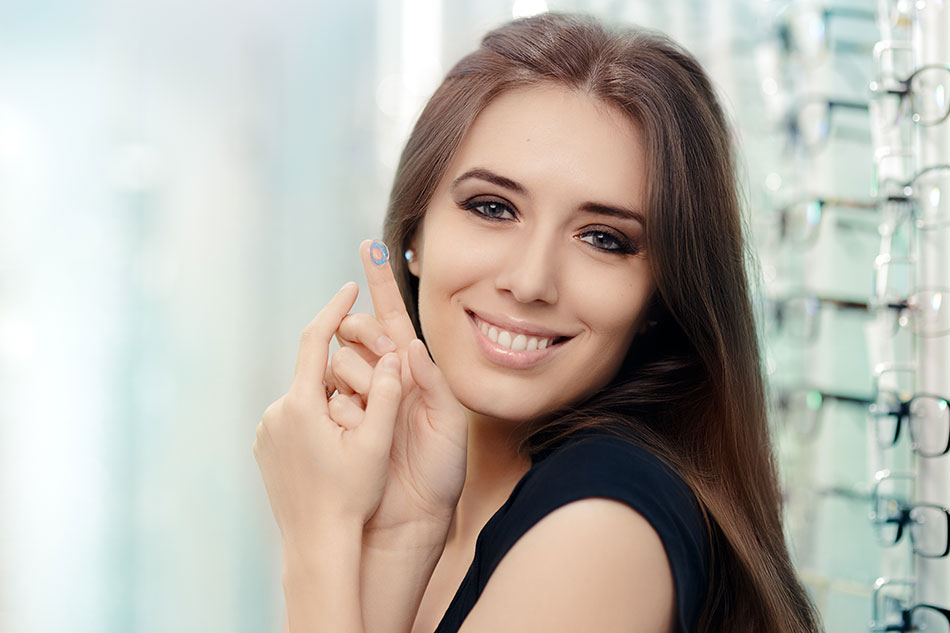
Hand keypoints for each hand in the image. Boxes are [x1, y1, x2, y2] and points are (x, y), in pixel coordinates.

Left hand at [253, 282, 404, 549]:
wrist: (317, 544)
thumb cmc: (352, 496)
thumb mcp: (376, 443)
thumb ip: (388, 394)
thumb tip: (397, 351)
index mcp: (302, 404)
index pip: (314, 338)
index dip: (334, 310)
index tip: (350, 287)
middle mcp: (276, 412)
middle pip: (312, 370)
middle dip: (342, 368)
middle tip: (371, 383)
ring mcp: (265, 431)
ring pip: (304, 396)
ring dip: (329, 396)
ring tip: (356, 427)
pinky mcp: (264, 448)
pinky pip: (292, 417)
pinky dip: (314, 418)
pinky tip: (334, 446)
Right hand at [326, 240, 467, 540]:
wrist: (414, 519)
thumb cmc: (439, 472)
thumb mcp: (448, 423)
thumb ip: (432, 383)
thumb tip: (409, 346)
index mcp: (413, 372)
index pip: (395, 318)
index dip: (381, 283)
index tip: (370, 245)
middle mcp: (383, 380)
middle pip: (360, 335)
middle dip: (369, 338)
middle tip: (391, 362)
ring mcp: (359, 401)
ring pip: (343, 365)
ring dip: (363, 380)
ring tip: (387, 409)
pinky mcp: (340, 424)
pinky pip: (333, 399)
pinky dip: (349, 407)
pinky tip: (363, 428)